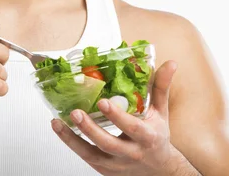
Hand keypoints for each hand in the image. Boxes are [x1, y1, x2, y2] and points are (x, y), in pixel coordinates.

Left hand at [52, 60, 182, 175]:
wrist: (158, 171)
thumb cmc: (157, 137)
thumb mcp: (161, 113)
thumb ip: (160, 87)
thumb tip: (170, 64)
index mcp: (147, 137)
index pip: (132, 128)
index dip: (117, 117)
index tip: (103, 102)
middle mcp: (131, 153)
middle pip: (109, 144)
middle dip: (91, 129)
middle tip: (76, 112)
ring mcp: (116, 164)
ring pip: (92, 155)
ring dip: (73, 139)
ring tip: (58, 123)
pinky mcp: (104, 170)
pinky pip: (85, 157)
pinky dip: (71, 144)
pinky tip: (60, 129)